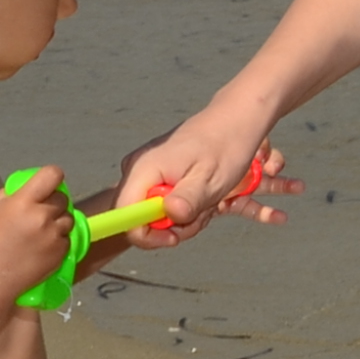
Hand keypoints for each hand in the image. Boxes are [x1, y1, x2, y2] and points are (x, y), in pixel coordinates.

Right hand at [0, 167, 75, 303]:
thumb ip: (11, 193)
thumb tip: (30, 186)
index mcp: (22, 201)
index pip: (52, 175)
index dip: (52, 178)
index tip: (48, 185)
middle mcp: (42, 216)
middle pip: (62, 198)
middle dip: (53, 204)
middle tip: (38, 215)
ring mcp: (54, 235)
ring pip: (68, 219)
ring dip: (58, 223)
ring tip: (40, 233)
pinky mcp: (61, 253)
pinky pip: (67, 239)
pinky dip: (58, 241)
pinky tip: (41, 248)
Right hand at [122, 105, 283, 241]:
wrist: (234, 121)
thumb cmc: (225, 146)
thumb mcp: (210, 179)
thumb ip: (189, 199)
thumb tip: (170, 214)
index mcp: (144, 169)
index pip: (125, 216)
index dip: (146, 236)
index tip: (175, 237)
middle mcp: (137, 170)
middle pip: (140, 219)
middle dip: (174, 227)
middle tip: (203, 212)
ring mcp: (146, 172)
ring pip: (155, 214)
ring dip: (184, 218)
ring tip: (208, 201)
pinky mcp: (156, 174)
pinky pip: (164, 203)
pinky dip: (185, 208)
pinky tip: (204, 196)